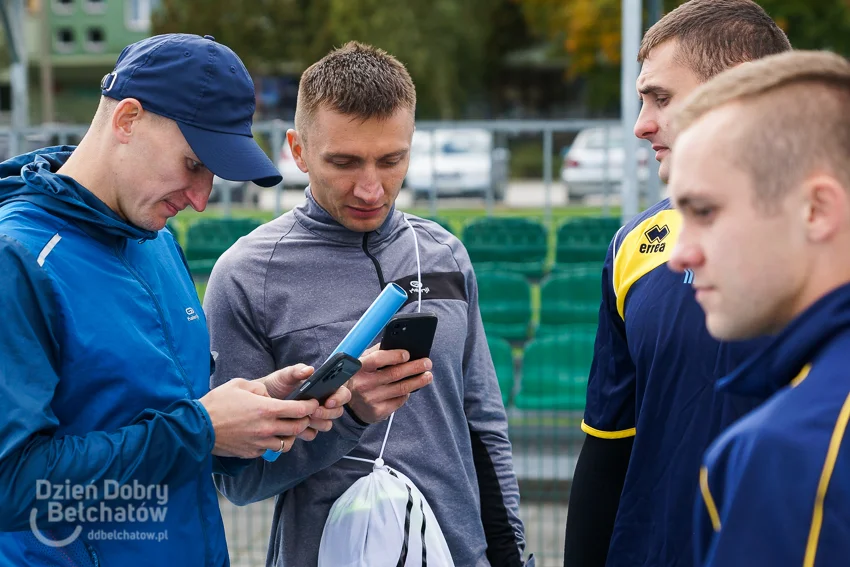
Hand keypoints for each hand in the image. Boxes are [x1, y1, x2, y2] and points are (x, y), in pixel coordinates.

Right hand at [200, 378, 318, 457]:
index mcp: (266, 409)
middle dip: (305, 421)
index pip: (299, 410)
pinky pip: (269, 450)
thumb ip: (259, 388)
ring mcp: (260, 443)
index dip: (310, 406)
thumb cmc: (217, 403)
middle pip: (298, 428)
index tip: (313, 403)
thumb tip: (269, 395)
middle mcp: (267, 428)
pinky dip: (273, 443)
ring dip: (290, 435)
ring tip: (286, 427)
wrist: (197, 428)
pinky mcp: (252, 453)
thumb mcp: (239, 385)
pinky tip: (267, 435)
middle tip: (304, 415)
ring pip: (286, 443)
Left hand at [258, 363, 351, 440]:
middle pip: (337, 412)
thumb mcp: (285, 375)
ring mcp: (316, 417)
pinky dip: (305, 431)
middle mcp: (324, 403)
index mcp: (325, 388)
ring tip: (305, 418)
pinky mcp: (306, 429)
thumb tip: (309, 370)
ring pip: (327, 425)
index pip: (342, 394)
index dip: (339, 399)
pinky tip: (295, 426)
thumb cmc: (278, 383)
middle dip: (327, 413)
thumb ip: (297, 371)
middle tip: (314, 412)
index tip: (329, 401)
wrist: (263, 399)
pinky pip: (312, 434)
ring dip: (318, 423)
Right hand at [346, 345, 432, 423]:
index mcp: (359, 368)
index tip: (408, 354)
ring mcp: (371, 399)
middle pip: (395, 374)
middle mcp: (363, 384)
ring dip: (418, 381)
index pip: (378, 359)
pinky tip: (411, 388)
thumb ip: (377, 351)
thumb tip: (399, 342)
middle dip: (414, 367)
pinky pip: (399, 401)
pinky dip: (407, 393)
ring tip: (428, 376)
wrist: (349, 405)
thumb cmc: (360, 377)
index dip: (394, 356)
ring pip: (401, 389)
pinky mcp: (378, 411)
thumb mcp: (362, 362)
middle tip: (427, 363)